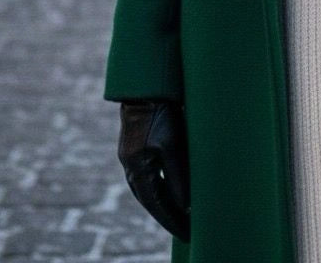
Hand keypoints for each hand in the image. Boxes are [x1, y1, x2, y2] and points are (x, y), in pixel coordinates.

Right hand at [118, 100, 189, 241]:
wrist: (146, 87)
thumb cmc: (160, 113)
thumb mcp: (171, 145)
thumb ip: (177, 175)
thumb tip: (186, 205)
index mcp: (137, 169)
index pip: (157, 204)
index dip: (172, 220)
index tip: (188, 233)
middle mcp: (131, 166)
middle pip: (152, 200)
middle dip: (170, 215)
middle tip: (188, 230)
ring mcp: (132, 157)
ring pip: (150, 189)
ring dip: (166, 202)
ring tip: (183, 216)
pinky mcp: (138, 148)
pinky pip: (151, 175)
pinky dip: (163, 186)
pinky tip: (174, 190)